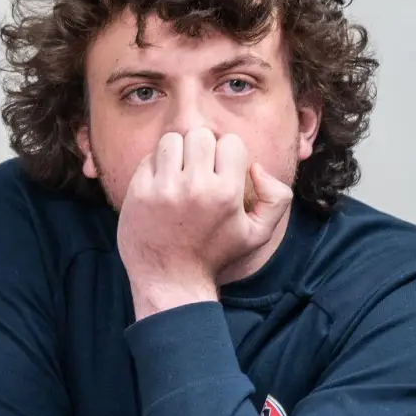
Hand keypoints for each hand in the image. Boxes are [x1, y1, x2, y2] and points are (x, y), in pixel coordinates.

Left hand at [116, 128, 292, 318]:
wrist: (170, 280)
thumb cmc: (214, 255)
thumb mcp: (258, 234)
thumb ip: (276, 198)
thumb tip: (257, 168)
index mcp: (226, 194)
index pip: (230, 142)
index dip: (227, 153)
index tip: (220, 171)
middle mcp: (195, 187)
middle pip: (200, 135)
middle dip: (201, 148)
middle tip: (197, 169)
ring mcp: (164, 188)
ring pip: (171, 140)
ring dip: (176, 153)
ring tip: (178, 174)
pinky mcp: (139, 192)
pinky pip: (149, 158)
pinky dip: (155, 167)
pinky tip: (160, 186)